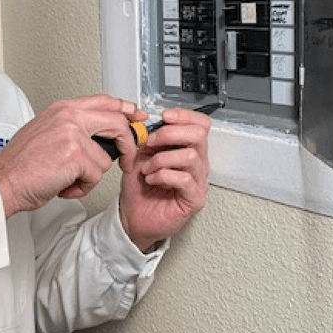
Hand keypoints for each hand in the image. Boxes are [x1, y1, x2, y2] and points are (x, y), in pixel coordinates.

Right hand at [0, 94, 146, 216]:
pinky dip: (82, 188)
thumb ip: (73, 128)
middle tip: (128, 160)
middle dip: (129, 145)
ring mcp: (72, 133)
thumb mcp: (46, 132)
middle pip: (117, 123)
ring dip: (91, 176)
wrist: (2, 182)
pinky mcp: (75, 154)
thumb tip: (101, 137)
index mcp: (62, 108)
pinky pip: (96, 175)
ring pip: (106, 158)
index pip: (104, 101)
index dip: (125, 110)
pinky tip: (63, 185)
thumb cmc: (21, 165)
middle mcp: (68, 116)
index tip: (136, 117)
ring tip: (68, 179)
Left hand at [118, 107, 210, 252]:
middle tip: (150, 142)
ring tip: (147, 168)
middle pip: (199, 135)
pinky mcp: (194, 199)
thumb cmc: (139, 187)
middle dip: (170, 133)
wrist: (133, 216)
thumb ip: (147, 136)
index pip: (200, 124)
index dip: (184, 116)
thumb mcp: (140, 154)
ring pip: (191, 156)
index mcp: (187, 149)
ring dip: (162, 159)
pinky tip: (152, 179)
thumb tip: (148, 120)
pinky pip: (185, 179)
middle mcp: (197, 164)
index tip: (163, 116)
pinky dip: (164, 175)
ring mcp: (198, 182)